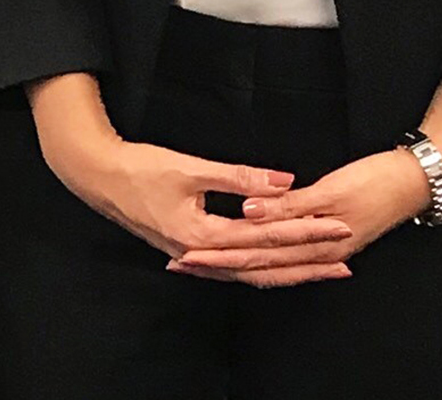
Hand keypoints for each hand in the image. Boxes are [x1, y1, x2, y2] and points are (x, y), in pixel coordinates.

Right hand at [46, 134, 354, 287]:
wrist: (96, 176)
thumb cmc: (137, 168)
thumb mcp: (189, 168)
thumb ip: (239, 177)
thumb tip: (284, 181)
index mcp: (203, 236)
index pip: (266, 236)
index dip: (304, 231)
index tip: (336, 225)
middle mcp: (202, 255)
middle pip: (265, 267)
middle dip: (307, 262)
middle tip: (344, 259)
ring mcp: (195, 257)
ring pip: (252, 273)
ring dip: (289, 271)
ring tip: (322, 269)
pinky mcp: (189, 250)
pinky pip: (235, 267)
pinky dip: (261, 267)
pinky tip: (276, 266)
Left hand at [171, 149, 430, 281]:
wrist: (416, 181)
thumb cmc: (376, 181)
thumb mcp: (331, 190)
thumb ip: (289, 204)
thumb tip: (249, 214)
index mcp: (315, 239)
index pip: (257, 253)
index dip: (221, 255)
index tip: (188, 256)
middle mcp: (317, 250)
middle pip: (261, 264)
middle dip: (222, 265)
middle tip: (184, 264)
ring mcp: (326, 246)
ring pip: (274, 263)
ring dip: (241, 264)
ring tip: (206, 265)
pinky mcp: (332, 235)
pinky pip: (290, 255)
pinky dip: (269, 258)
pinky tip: (256, 257)